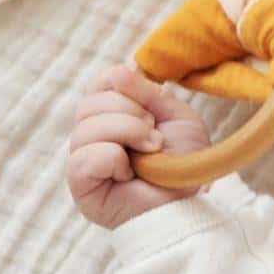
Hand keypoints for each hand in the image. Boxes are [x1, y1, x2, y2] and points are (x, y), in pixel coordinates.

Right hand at [65, 63, 215, 229]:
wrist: (192, 202)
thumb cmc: (185, 166)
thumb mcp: (176, 118)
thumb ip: (149, 92)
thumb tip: (120, 71)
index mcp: (113, 118)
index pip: (100, 85)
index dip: (123, 86)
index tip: (151, 108)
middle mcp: (93, 138)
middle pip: (90, 103)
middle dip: (129, 113)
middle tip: (154, 136)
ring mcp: (84, 162)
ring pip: (85, 128)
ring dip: (126, 133)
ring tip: (150, 152)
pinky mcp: (81, 187)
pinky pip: (82, 158)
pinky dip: (111, 158)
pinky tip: (128, 173)